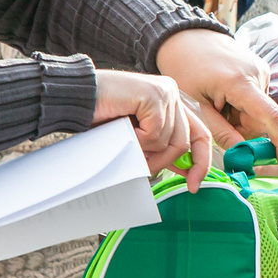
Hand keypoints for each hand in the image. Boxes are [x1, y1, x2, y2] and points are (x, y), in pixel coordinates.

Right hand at [93, 69, 216, 188]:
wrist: (76, 98)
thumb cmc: (102, 115)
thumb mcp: (138, 136)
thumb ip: (160, 146)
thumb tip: (184, 169)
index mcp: (172, 101)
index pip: (200, 133)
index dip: (201, 160)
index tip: (194, 185)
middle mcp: (172, 93)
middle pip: (185, 141)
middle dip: (164, 162)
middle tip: (144, 168)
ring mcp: (165, 92)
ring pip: (168, 140)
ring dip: (144, 148)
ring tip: (125, 138)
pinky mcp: (154, 94)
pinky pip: (155, 133)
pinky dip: (138, 139)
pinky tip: (123, 127)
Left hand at [154, 28, 277, 168]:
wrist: (185, 36)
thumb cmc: (184, 68)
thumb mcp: (196, 105)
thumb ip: (220, 131)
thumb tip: (241, 153)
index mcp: (240, 82)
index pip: (272, 117)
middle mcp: (258, 73)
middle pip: (260, 120)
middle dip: (240, 130)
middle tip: (216, 121)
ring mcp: (261, 69)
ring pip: (257, 112)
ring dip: (239, 117)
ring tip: (216, 102)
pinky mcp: (260, 69)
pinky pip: (256, 100)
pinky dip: (240, 105)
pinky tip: (224, 94)